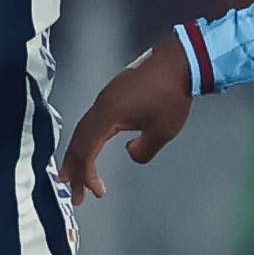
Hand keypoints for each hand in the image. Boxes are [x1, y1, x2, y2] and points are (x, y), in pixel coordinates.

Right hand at [64, 39, 196, 201]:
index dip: (87, 174)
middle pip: (79, 141)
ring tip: (74, 175)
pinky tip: (90, 148)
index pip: (87, 150)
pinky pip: (92, 122)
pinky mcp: (113, 96)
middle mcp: (102, 105)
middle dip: (74, 169)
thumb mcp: (162, 131)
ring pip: (83, 130)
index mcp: (108, 114)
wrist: (179, 63)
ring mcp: (106, 98)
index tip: (94, 191)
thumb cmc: (171, 93)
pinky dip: (87, 140)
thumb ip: (143, 151)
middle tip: (74, 192)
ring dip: (78, 154)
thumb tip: (130, 152)